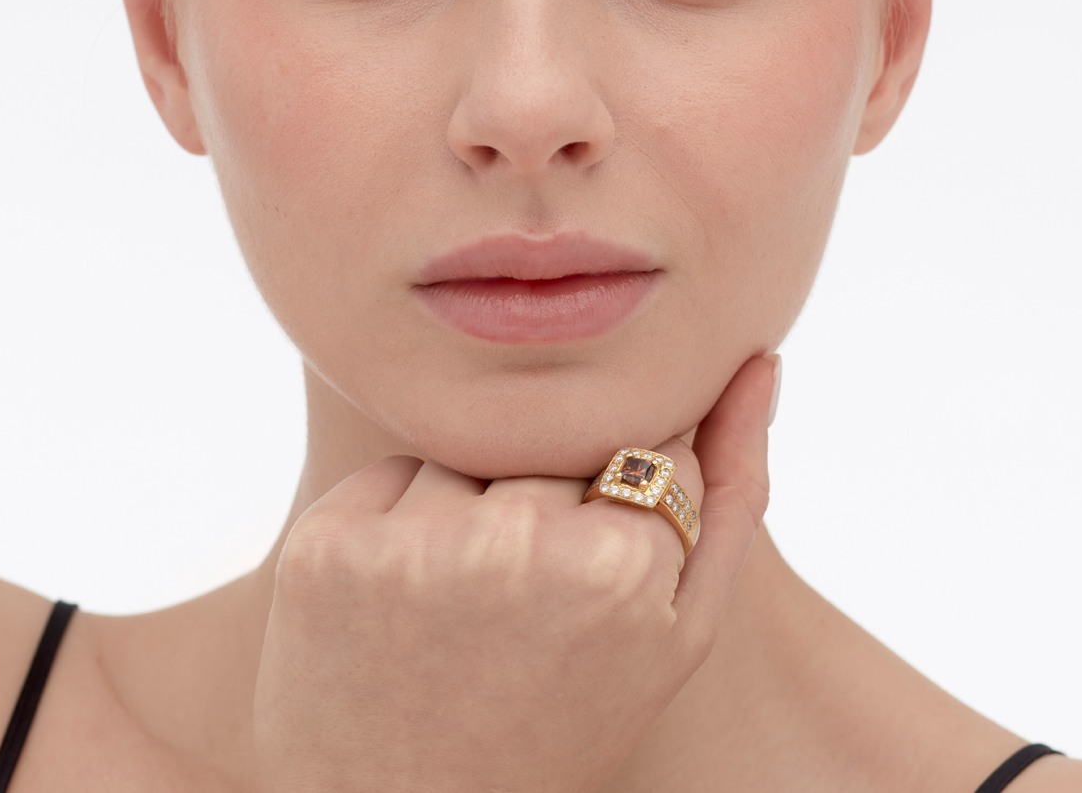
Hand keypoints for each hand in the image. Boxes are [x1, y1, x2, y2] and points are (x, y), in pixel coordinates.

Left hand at [253, 355, 777, 792]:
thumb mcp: (677, 632)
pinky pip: (390, 471)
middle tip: (521, 607)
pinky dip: (398, 516)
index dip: (624, 509)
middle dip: (550, 499)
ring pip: (471, 447)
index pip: (647, 444)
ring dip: (471, 502)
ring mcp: (412, 541)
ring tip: (463, 607)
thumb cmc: (561, 721)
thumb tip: (755, 361)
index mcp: (620, 561)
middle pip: (556, 442)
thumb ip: (733, 491)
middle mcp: (515, 537)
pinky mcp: (326, 545)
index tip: (593, 578)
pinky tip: (401, 600)